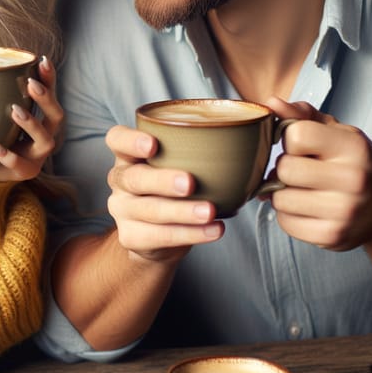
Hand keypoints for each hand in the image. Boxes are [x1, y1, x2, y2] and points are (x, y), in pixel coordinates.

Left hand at [0, 56, 63, 183]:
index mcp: (40, 120)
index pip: (50, 96)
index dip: (49, 79)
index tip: (42, 60)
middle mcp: (44, 137)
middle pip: (57, 117)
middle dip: (47, 99)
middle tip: (31, 84)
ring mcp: (36, 157)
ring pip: (45, 141)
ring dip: (32, 124)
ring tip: (15, 110)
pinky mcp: (24, 173)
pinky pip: (19, 165)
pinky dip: (8, 155)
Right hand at [105, 125, 223, 263]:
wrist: (158, 237)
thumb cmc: (174, 189)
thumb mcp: (178, 166)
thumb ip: (198, 151)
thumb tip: (255, 135)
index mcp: (129, 155)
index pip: (117, 139)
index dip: (130, 140)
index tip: (153, 144)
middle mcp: (120, 180)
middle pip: (133, 177)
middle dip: (162, 180)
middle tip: (190, 183)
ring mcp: (122, 209)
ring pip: (148, 210)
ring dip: (181, 211)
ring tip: (210, 212)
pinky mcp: (130, 237)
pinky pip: (159, 236)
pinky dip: (190, 234)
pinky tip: (213, 230)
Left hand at [266, 97, 371, 250]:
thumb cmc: (353, 164)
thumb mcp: (336, 133)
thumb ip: (301, 115)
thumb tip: (271, 103)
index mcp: (353, 147)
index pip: (296, 135)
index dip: (290, 139)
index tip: (301, 146)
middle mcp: (352, 179)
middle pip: (284, 169)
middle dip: (284, 168)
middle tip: (299, 170)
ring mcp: (343, 211)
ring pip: (279, 198)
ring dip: (282, 193)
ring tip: (301, 190)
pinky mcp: (332, 236)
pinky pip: (284, 222)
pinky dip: (287, 215)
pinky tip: (304, 208)